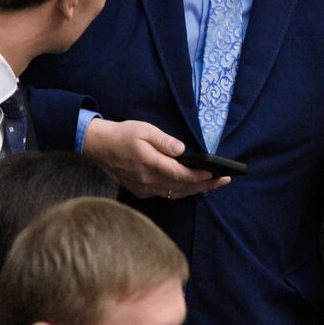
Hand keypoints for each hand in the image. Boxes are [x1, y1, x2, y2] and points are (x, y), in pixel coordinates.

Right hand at [82, 118, 229, 199]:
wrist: (99, 146)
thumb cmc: (123, 135)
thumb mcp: (144, 130)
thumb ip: (164, 141)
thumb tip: (181, 150)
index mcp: (150, 165)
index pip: (181, 175)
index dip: (200, 176)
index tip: (216, 174)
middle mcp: (148, 181)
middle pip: (182, 187)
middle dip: (205, 185)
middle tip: (224, 181)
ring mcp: (144, 188)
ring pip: (175, 193)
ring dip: (195, 190)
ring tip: (214, 184)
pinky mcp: (141, 191)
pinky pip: (166, 194)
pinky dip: (181, 191)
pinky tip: (192, 186)